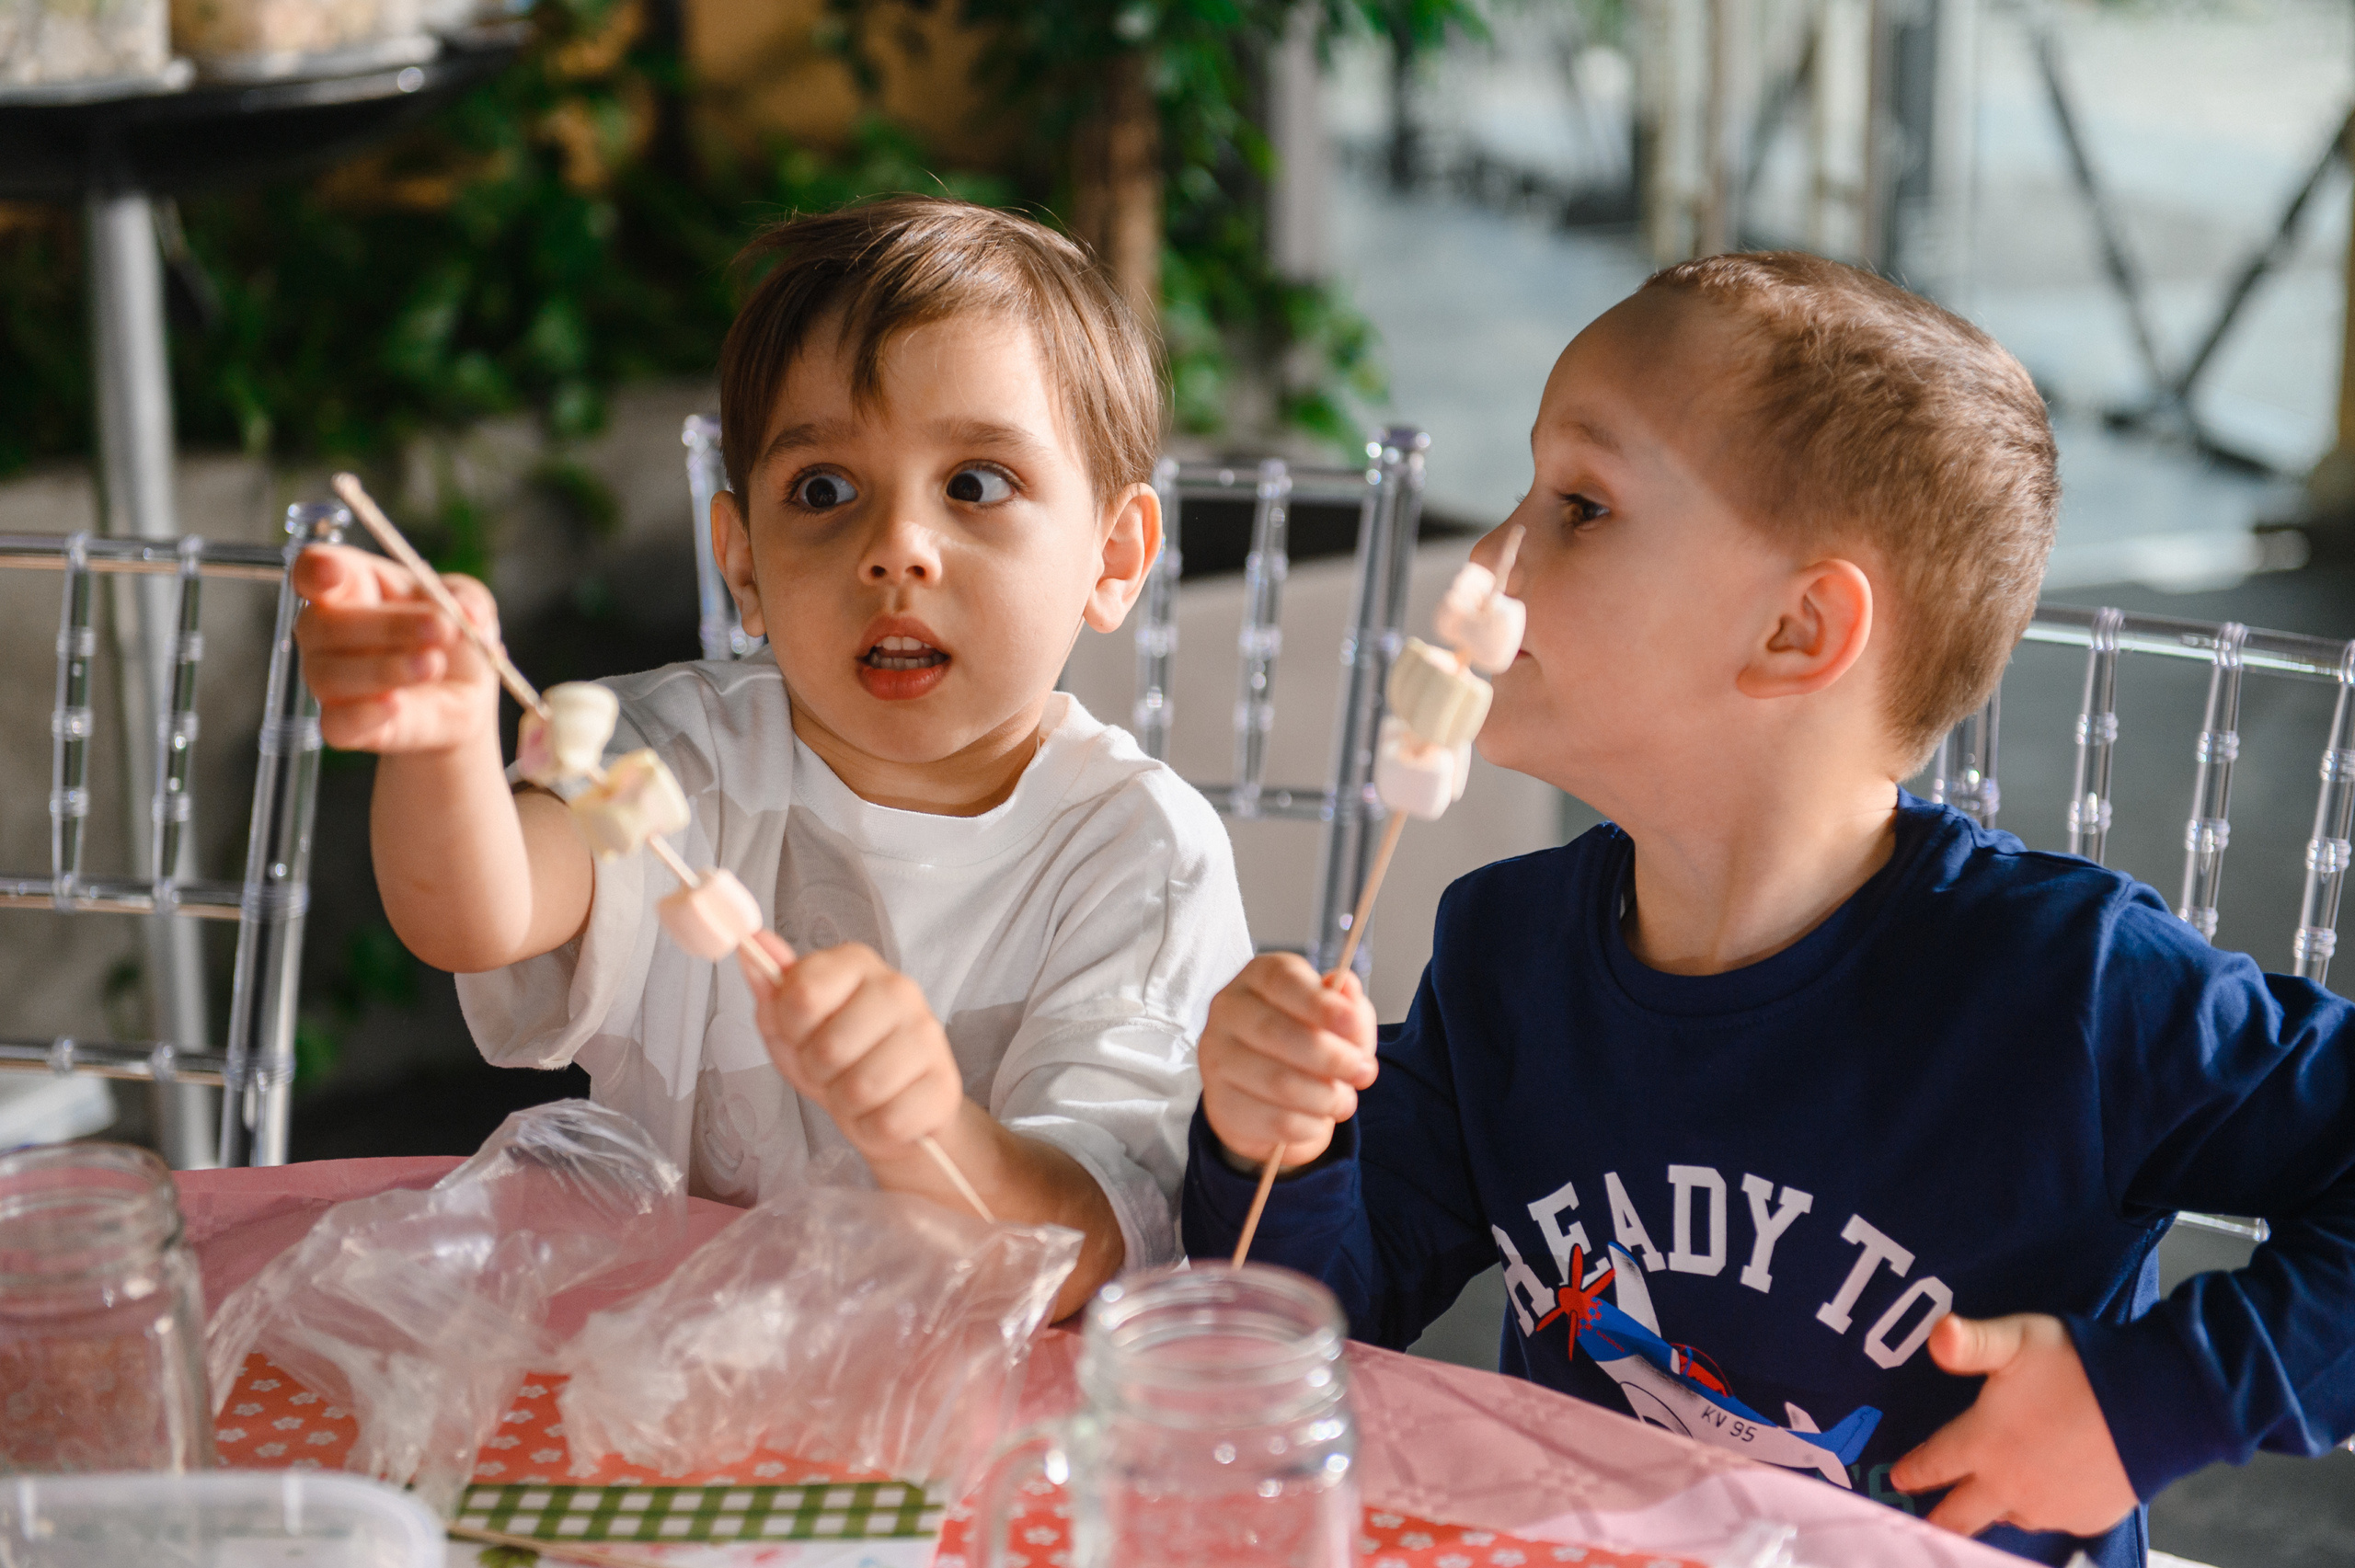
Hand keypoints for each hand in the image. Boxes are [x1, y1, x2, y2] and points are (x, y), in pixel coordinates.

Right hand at [293, 543, 498, 753]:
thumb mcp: (472, 607)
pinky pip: (337, 722)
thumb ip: (468, 600)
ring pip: (329, 675)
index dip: (316, 570)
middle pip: (322, 625)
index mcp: (351, 585)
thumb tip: (467, 612)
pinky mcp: (342, 724)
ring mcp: (328, 679)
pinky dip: (365, 713)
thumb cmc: (454, 640)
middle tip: (441, 628)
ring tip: (434, 665)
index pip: (311, 570)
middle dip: (385, 625)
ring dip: (385, 669)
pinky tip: (396, 705)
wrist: (465, 699)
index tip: (334, 573)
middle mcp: (326, 632)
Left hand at [739, 932, 965, 1161]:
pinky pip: (888, 1121)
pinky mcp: (945, 1084)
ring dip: (845, 1104)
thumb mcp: (793, 1029)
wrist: (894, 1103)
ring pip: (860, 1088)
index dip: (790, 1029)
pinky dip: (873, 1129)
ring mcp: (928, 1034)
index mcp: (855, 964)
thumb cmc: (838, 1059)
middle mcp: (898, 988)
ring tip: (856, 1093)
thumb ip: (773, 992)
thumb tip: (753, 950)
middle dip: (818, 1073)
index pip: (801, 994)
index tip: (802, 1035)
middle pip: (828, 1048)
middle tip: (832, 1072)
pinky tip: (882, 1111)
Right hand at [1198, 953, 1377, 1170]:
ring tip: (1345, 1101)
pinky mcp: (1219, 1101)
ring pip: (1276, 1081)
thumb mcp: (1336, 1017)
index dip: (1319, 1003)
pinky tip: (1319, 1119)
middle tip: (1364, 1073)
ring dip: (1324, 1097)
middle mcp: (1228, 1009)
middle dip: (1331, 1057)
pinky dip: (1307, 1125)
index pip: (1282, 981)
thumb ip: (1348, 1005)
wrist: (1269, 1090)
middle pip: (1276, 1032)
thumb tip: (1348, 989)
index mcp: (1258, 976)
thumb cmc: (1307, 1040)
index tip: (1352, 1025)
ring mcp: (1216, 1055)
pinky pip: (1270, 1119)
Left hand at [1889, 1312, 2137, 1538]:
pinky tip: (2041, 1495)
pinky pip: (2051, 1520)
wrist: (2157, 1405)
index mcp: (1983, 1444)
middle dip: (1938, 1518)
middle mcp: (2009, 1485)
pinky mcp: (2086, 1519)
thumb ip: (1972, 1341)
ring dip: (1991, 1511)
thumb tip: (1934, 1334)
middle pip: (1959, 1516)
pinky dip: (2039, 1510)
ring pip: (2006, 1519)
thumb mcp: (2019, 1339)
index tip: (1896, 1478)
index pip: (1932, 1465)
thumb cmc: (2081, 1367)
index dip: (1911, 1471)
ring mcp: (2048, 1508)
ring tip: (1983, 1503)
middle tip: (1923, 1521)